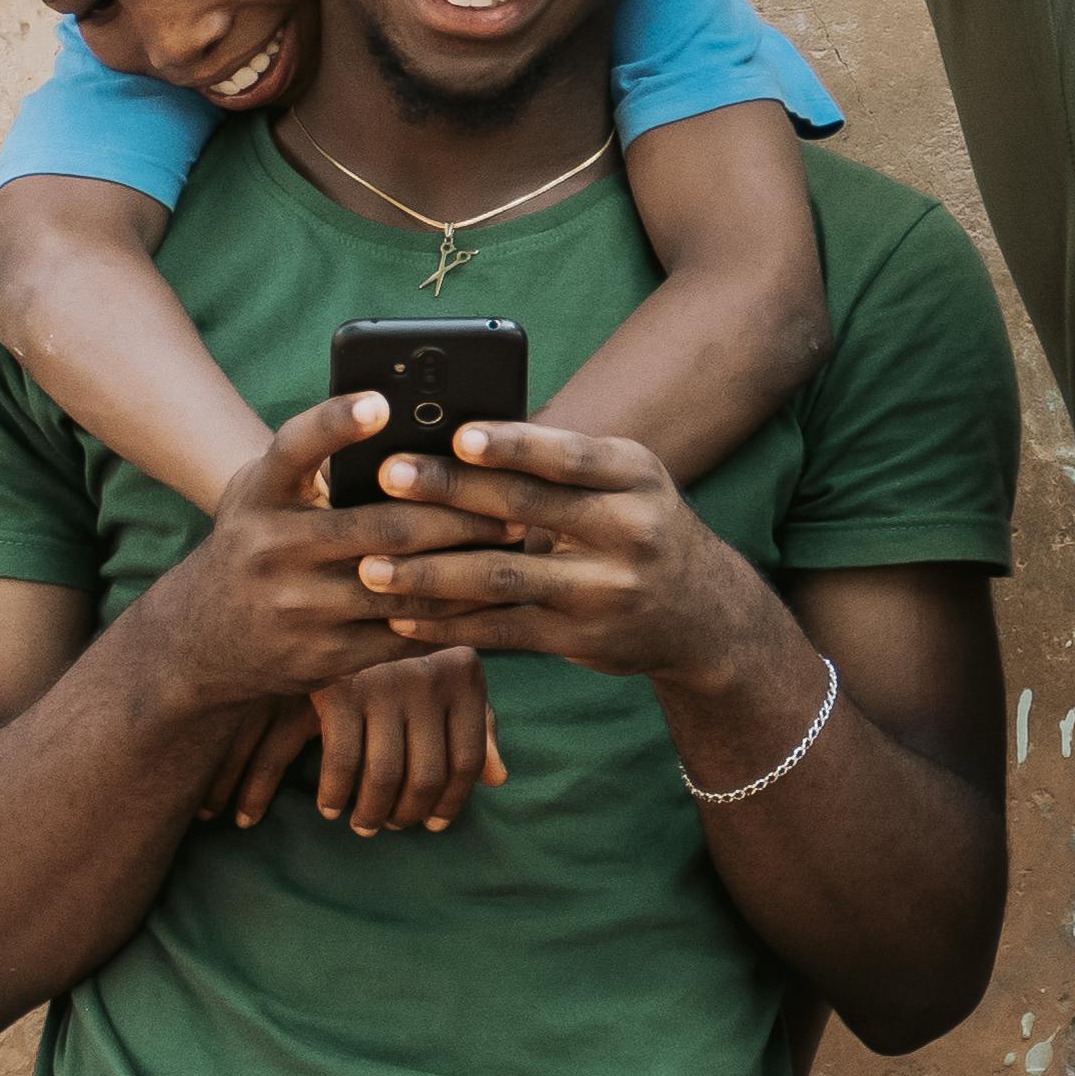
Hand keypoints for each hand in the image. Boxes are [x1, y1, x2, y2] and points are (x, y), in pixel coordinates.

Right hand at [136, 392, 514, 711]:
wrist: (204, 640)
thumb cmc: (260, 540)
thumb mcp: (266, 494)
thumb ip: (319, 463)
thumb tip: (413, 418)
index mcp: (261, 495)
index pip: (294, 449)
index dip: (335, 423)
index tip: (382, 401)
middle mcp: (272, 550)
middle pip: (382, 526)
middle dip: (456, 515)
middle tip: (512, 500)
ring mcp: (297, 608)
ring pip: (403, 584)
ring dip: (467, 565)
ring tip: (515, 542)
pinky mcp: (324, 657)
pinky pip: (404, 633)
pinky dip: (453, 615)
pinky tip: (490, 595)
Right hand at [227, 645, 507, 836]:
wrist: (334, 602)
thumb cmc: (398, 651)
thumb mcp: (445, 674)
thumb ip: (477, 723)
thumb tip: (499, 778)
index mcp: (464, 674)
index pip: (468, 759)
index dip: (453, 801)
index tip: (435, 824)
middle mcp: (429, 677)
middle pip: (426, 776)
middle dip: (407, 814)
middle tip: (392, 826)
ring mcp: (384, 682)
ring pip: (382, 777)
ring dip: (371, 813)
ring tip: (363, 822)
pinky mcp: (338, 688)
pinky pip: (341, 762)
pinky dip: (334, 794)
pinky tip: (330, 806)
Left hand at [362, 419, 789, 690]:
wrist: (704, 615)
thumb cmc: (638, 526)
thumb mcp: (625, 482)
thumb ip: (558, 464)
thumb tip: (455, 437)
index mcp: (633, 476)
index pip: (569, 456)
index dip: (513, 446)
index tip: (457, 435)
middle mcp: (628, 531)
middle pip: (526, 509)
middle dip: (450, 492)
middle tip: (388, 478)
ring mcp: (605, 591)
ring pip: (504, 577)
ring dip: (431, 573)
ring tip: (371, 566)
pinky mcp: (581, 640)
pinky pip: (503, 630)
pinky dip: (448, 624)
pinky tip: (401, 616)